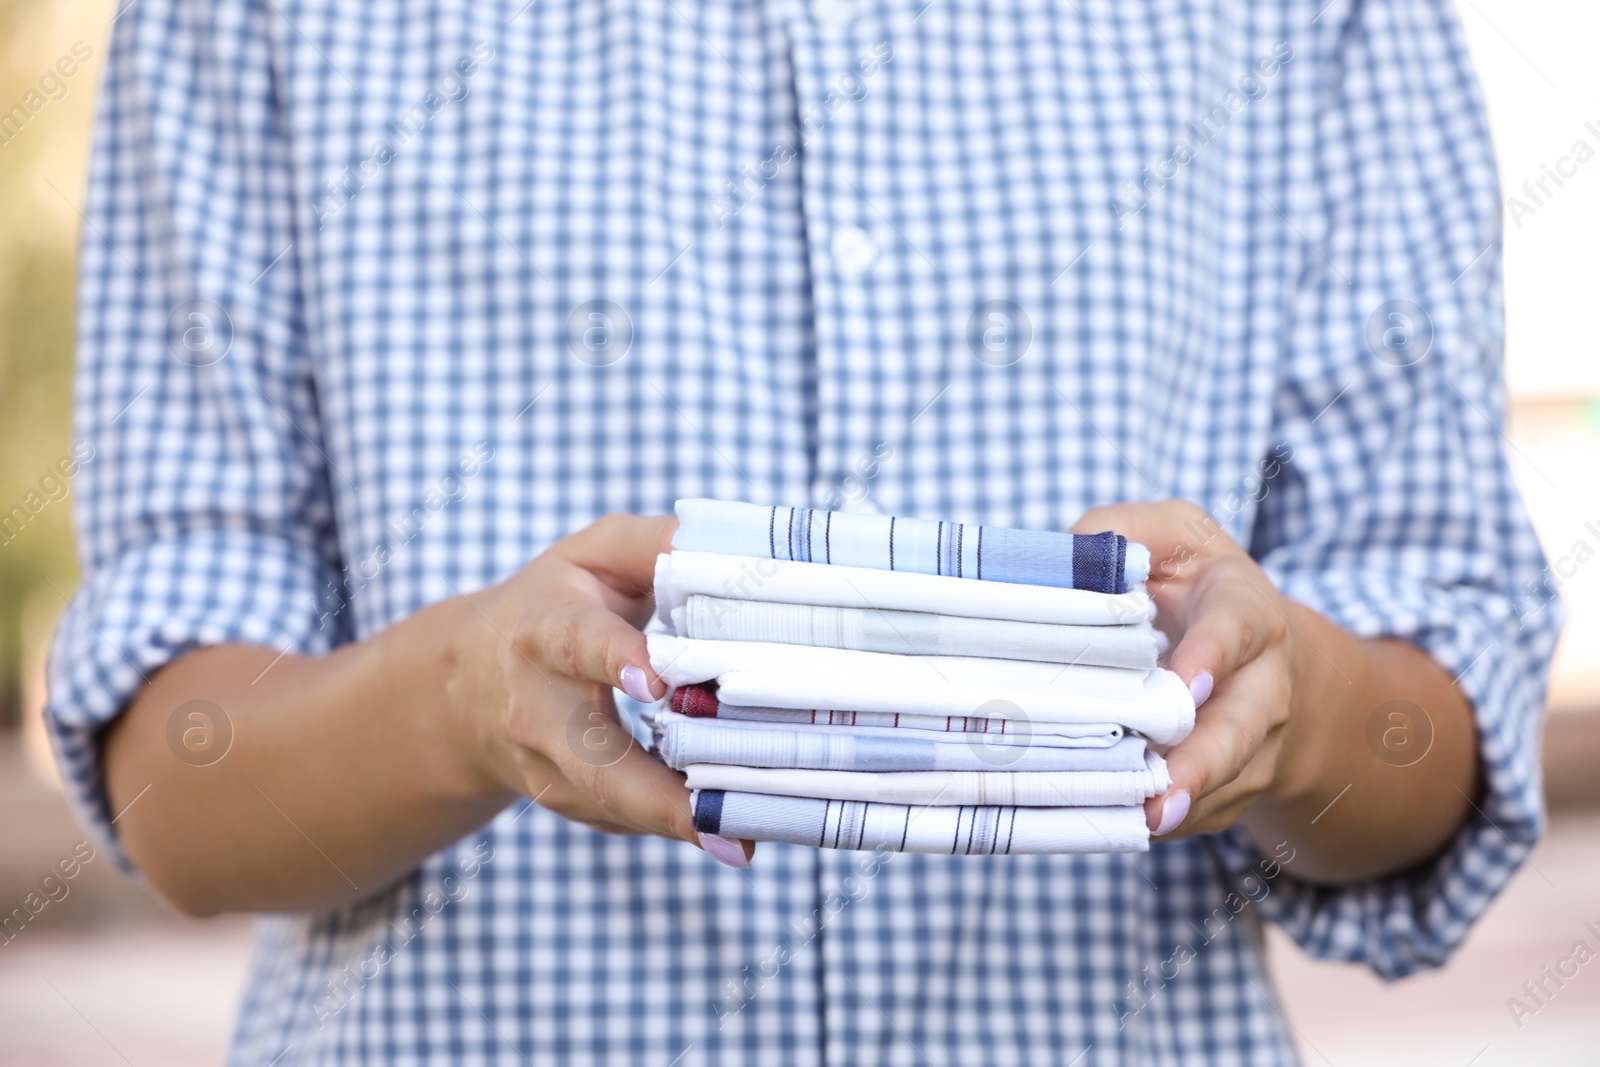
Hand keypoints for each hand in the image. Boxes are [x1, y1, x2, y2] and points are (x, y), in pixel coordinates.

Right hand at [454, 514, 752, 867]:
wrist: (466, 685)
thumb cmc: (555, 603)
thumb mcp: (593, 555)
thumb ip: (655, 543)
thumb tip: (736, 549)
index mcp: (546, 632)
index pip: (579, 643)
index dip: (615, 658)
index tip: (655, 680)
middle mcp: (540, 710)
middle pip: (594, 762)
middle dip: (654, 794)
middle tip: (717, 816)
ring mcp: (551, 769)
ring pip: (615, 805)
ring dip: (679, 823)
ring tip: (742, 836)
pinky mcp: (573, 805)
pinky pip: (631, 818)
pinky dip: (681, 826)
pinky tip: (734, 829)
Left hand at [1072, 500, 1304, 838]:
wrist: (1260, 654)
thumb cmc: (1195, 584)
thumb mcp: (1169, 536)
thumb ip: (1121, 534)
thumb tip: (1064, 560)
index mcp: (1246, 611)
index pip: (1236, 630)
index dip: (1212, 657)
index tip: (1186, 686)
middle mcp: (1262, 683)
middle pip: (1240, 728)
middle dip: (1204, 763)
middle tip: (1163, 792)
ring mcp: (1253, 744)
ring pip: (1225, 783)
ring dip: (1183, 804)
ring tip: (1145, 819)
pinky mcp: (1232, 787)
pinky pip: (1205, 813)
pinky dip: (1169, 820)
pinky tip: (1128, 821)